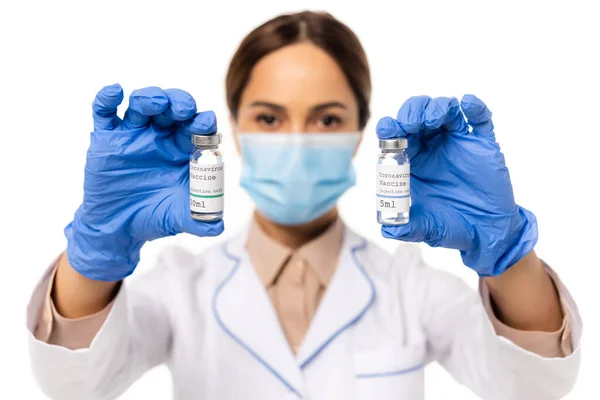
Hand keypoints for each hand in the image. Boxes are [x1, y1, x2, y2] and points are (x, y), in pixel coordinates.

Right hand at [65, 84, 223, 281]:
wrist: (119, 229)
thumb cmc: (154, 217)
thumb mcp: (179, 218)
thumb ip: (199, 220)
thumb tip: (218, 226)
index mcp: (183, 149)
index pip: (196, 128)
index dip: (202, 122)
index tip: (206, 123)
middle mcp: (160, 137)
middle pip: (172, 110)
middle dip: (179, 104)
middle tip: (184, 109)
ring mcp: (133, 134)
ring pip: (141, 106)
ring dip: (149, 98)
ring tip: (156, 102)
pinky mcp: (107, 139)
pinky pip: (104, 114)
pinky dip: (106, 99)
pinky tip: (114, 92)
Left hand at [376, 95, 536, 275]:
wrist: (487, 233)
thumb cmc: (452, 227)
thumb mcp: (427, 229)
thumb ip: (408, 228)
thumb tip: (387, 228)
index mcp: (413, 162)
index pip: (396, 136)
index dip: (390, 128)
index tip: (388, 130)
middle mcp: (433, 147)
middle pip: (418, 115)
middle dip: (412, 112)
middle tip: (411, 122)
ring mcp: (458, 143)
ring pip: (446, 111)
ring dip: (438, 107)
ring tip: (433, 118)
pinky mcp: (483, 144)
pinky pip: (480, 120)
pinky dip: (475, 107)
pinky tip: (467, 103)